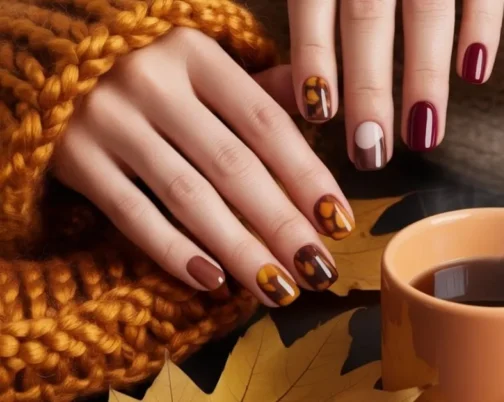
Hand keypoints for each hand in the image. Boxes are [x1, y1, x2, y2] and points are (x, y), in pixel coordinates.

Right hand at [52, 28, 355, 307]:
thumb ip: (257, 87)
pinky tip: (213, 280)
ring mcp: (108, 119)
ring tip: (279, 288)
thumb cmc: (146, 69)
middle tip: (319, 269)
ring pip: (188, 197)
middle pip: (233, 166)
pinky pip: (132, 215)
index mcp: (196, 53)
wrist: (46, 61)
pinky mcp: (73, 157)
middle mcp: (152, 81)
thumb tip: (320, 104)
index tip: (339, 221)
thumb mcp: (200, 63)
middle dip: (283, 225)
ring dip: (240, 249)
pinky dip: (174, 251)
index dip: (307, 176)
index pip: (266, 124)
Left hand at [287, 0, 503, 167]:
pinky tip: (475, 74)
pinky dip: (481, 27)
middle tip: (370, 151)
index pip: (315, 2)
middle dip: (369, 89)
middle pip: (369, 18)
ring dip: (425, 76)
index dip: (316, 59)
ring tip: (424, 135)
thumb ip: (310, 0)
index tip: (320, 114)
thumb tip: (290, 66)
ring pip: (426, 10)